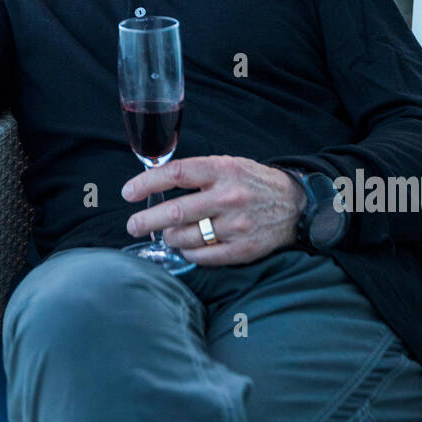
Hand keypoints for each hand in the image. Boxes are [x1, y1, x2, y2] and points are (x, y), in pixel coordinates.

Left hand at [122, 155, 306, 265]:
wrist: (294, 204)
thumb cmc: (251, 183)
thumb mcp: (228, 165)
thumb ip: (197, 174)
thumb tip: (154, 182)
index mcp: (222, 170)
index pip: (176, 174)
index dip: (147, 183)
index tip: (128, 192)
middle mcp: (228, 197)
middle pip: (175, 212)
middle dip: (146, 220)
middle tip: (133, 225)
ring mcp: (235, 225)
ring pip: (185, 237)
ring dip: (168, 238)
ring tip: (166, 234)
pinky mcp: (242, 249)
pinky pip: (202, 256)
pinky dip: (188, 253)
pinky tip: (186, 247)